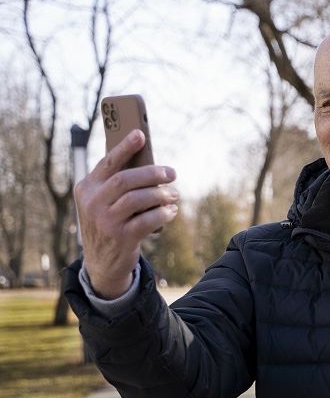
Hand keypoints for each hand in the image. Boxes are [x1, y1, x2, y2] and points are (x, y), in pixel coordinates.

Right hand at [76, 129, 179, 298]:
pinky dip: (164, 213)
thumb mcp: (103, 203)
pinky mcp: (121, 237)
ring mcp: (105, 221)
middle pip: (126, 179)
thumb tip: (150, 165)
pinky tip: (172, 210)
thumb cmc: (109, 223)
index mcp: (86, 188)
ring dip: (161, 194)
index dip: (125, 148)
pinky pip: (148, 220)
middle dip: (153, 173)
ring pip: (139, 198)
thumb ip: (118, 185)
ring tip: (174, 194)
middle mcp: (92, 202)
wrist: (102, 263)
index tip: (140, 134)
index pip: (107, 163)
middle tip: (171, 173)